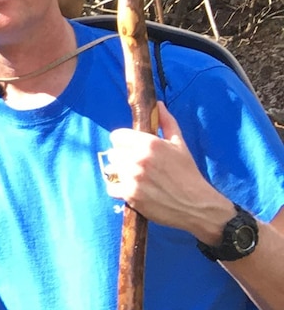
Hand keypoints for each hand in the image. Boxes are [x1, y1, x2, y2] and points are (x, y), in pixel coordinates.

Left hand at [105, 105, 236, 238]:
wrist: (197, 205)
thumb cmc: (189, 173)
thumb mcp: (179, 144)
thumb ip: (166, 122)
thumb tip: (158, 104)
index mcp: (148, 144)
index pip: (116, 136)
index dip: (124, 142)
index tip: (131, 148)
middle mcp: (137, 159)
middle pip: (113, 153)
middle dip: (123, 157)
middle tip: (137, 165)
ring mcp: (132, 178)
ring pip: (112, 169)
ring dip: (121, 173)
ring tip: (136, 178)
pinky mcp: (130, 195)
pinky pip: (111, 187)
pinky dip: (119, 189)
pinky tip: (133, 189)